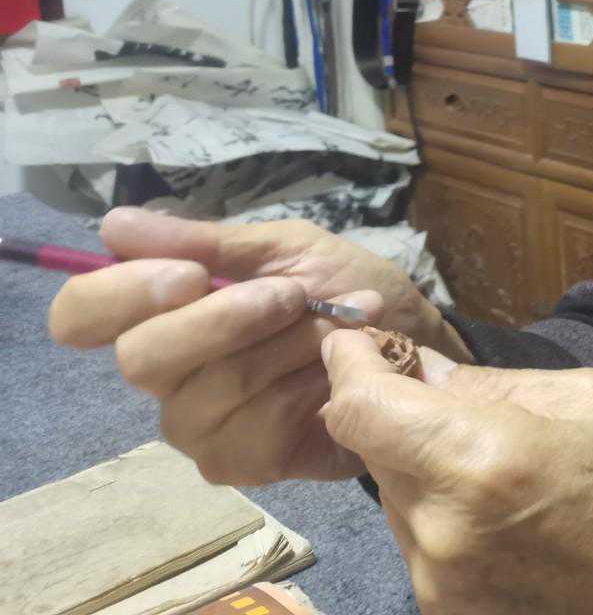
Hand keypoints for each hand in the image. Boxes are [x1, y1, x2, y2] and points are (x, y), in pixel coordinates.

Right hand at [48, 207, 473, 484]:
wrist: (418, 345)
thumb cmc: (350, 290)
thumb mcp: (291, 248)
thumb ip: (209, 242)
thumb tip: (115, 225)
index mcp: (163, 310)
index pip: (81, 313)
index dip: (120, 293)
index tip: (190, 274)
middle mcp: (166, 373)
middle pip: (141, 359)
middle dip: (228, 318)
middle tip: (295, 294)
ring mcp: (198, 424)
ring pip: (208, 393)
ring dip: (287, 347)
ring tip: (338, 324)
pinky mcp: (239, 462)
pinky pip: (252, 430)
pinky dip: (305, 389)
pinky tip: (336, 370)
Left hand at [320, 332, 592, 614]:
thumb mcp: (583, 399)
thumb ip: (487, 384)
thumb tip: (420, 370)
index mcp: (476, 459)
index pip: (359, 409)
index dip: (348, 367)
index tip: (354, 346)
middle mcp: (441, 529)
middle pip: (373, 451)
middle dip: (397, 416)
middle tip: (440, 397)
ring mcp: (439, 583)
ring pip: (394, 499)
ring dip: (421, 469)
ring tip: (493, 464)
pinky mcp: (448, 613)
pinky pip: (419, 543)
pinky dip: (442, 515)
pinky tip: (500, 511)